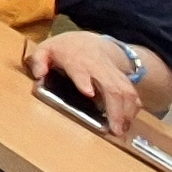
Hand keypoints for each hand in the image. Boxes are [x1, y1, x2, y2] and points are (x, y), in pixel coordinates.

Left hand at [28, 31, 147, 140]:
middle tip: (114, 129)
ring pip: (125, 90)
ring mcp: (112, 73)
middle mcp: (97, 67)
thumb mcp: (46, 49)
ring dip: (126, 111)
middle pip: (110, 86)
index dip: (84, 80)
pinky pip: (132, 93)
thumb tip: (38, 75)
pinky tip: (129, 121)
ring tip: (121, 130)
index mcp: (75, 60)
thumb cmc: (65, 49)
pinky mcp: (122, 78)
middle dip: (114, 108)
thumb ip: (39, 60)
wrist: (89, 41)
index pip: (80, 70)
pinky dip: (133, 108)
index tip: (88, 92)